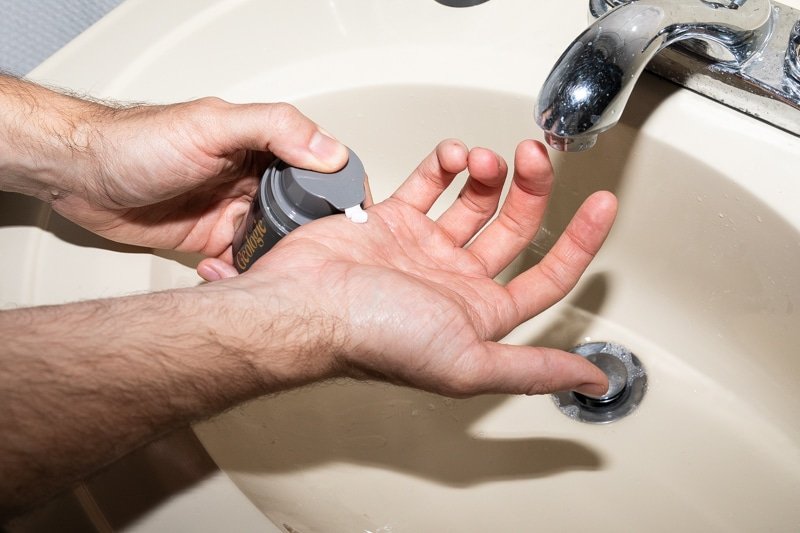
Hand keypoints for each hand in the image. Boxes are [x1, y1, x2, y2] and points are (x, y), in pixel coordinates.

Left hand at [48, 97, 348, 257]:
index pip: (317, 166)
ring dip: (281, 260)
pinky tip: (239, 279)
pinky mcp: (212, 241)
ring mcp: (233, 211)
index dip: (339, 191)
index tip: (353, 219)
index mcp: (261, 146)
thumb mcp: (211, 126)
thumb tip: (329, 150)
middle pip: (303, 211)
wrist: (80, 177)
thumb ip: (273, 129)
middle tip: (320, 261)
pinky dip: (246, 276)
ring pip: (276, 241)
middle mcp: (252, 179)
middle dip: (313, 237)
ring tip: (286, 278)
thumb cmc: (136, 142)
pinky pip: (243, 263)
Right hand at [216, 139, 616, 396]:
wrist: (303, 306)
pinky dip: (444, 163)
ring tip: (483, 158)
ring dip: (488, 173)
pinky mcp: (389, 220)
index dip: (579, 241)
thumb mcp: (467, 361)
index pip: (546, 276)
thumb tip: (590, 378)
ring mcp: (422, 248)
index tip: (601, 205)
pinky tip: (452, 155)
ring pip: (473, 200)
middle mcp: (454, 282)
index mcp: (479, 315)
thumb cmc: (374, 339)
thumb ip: (531, 368)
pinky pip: (428, 182)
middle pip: (514, 227)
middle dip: (532, 188)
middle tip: (535, 156)